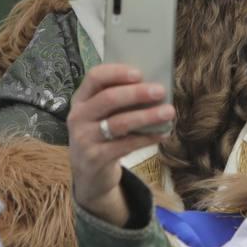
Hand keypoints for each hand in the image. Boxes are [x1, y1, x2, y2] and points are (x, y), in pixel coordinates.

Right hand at [67, 64, 172, 226]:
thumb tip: (152, 87)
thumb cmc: (102, 135)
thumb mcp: (101, 115)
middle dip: (137, 93)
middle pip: (108, 98)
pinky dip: (146, 138)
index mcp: (80, 99)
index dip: (117, 72)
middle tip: (160, 91)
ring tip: (168, 112)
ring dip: (147, 116)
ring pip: (119, 123)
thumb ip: (118, 101)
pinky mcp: (95, 158)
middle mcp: (78, 117)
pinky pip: (126, 145)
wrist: (89, 174)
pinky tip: (162, 134)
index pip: (94, 77)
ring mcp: (84, 139)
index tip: (140, 73)